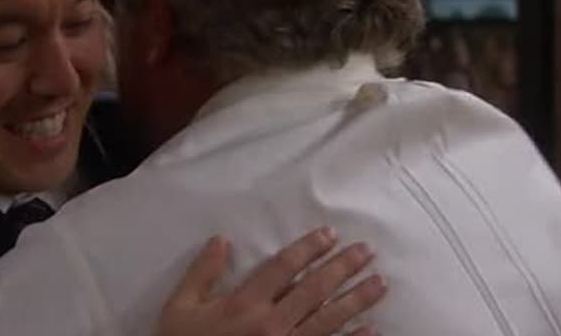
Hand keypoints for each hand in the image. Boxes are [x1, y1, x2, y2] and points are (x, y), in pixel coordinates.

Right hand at [155, 227, 387, 335]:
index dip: (308, 247)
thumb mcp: (180, 308)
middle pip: (315, 289)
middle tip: (367, 251)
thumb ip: (202, 273)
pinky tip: (371, 330)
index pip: (284, 266)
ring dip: (356, 300)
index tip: (330, 234)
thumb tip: (221, 240)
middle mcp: (271, 324)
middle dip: (343, 267)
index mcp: (244, 303)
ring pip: (328, 319)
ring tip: (380, 284)